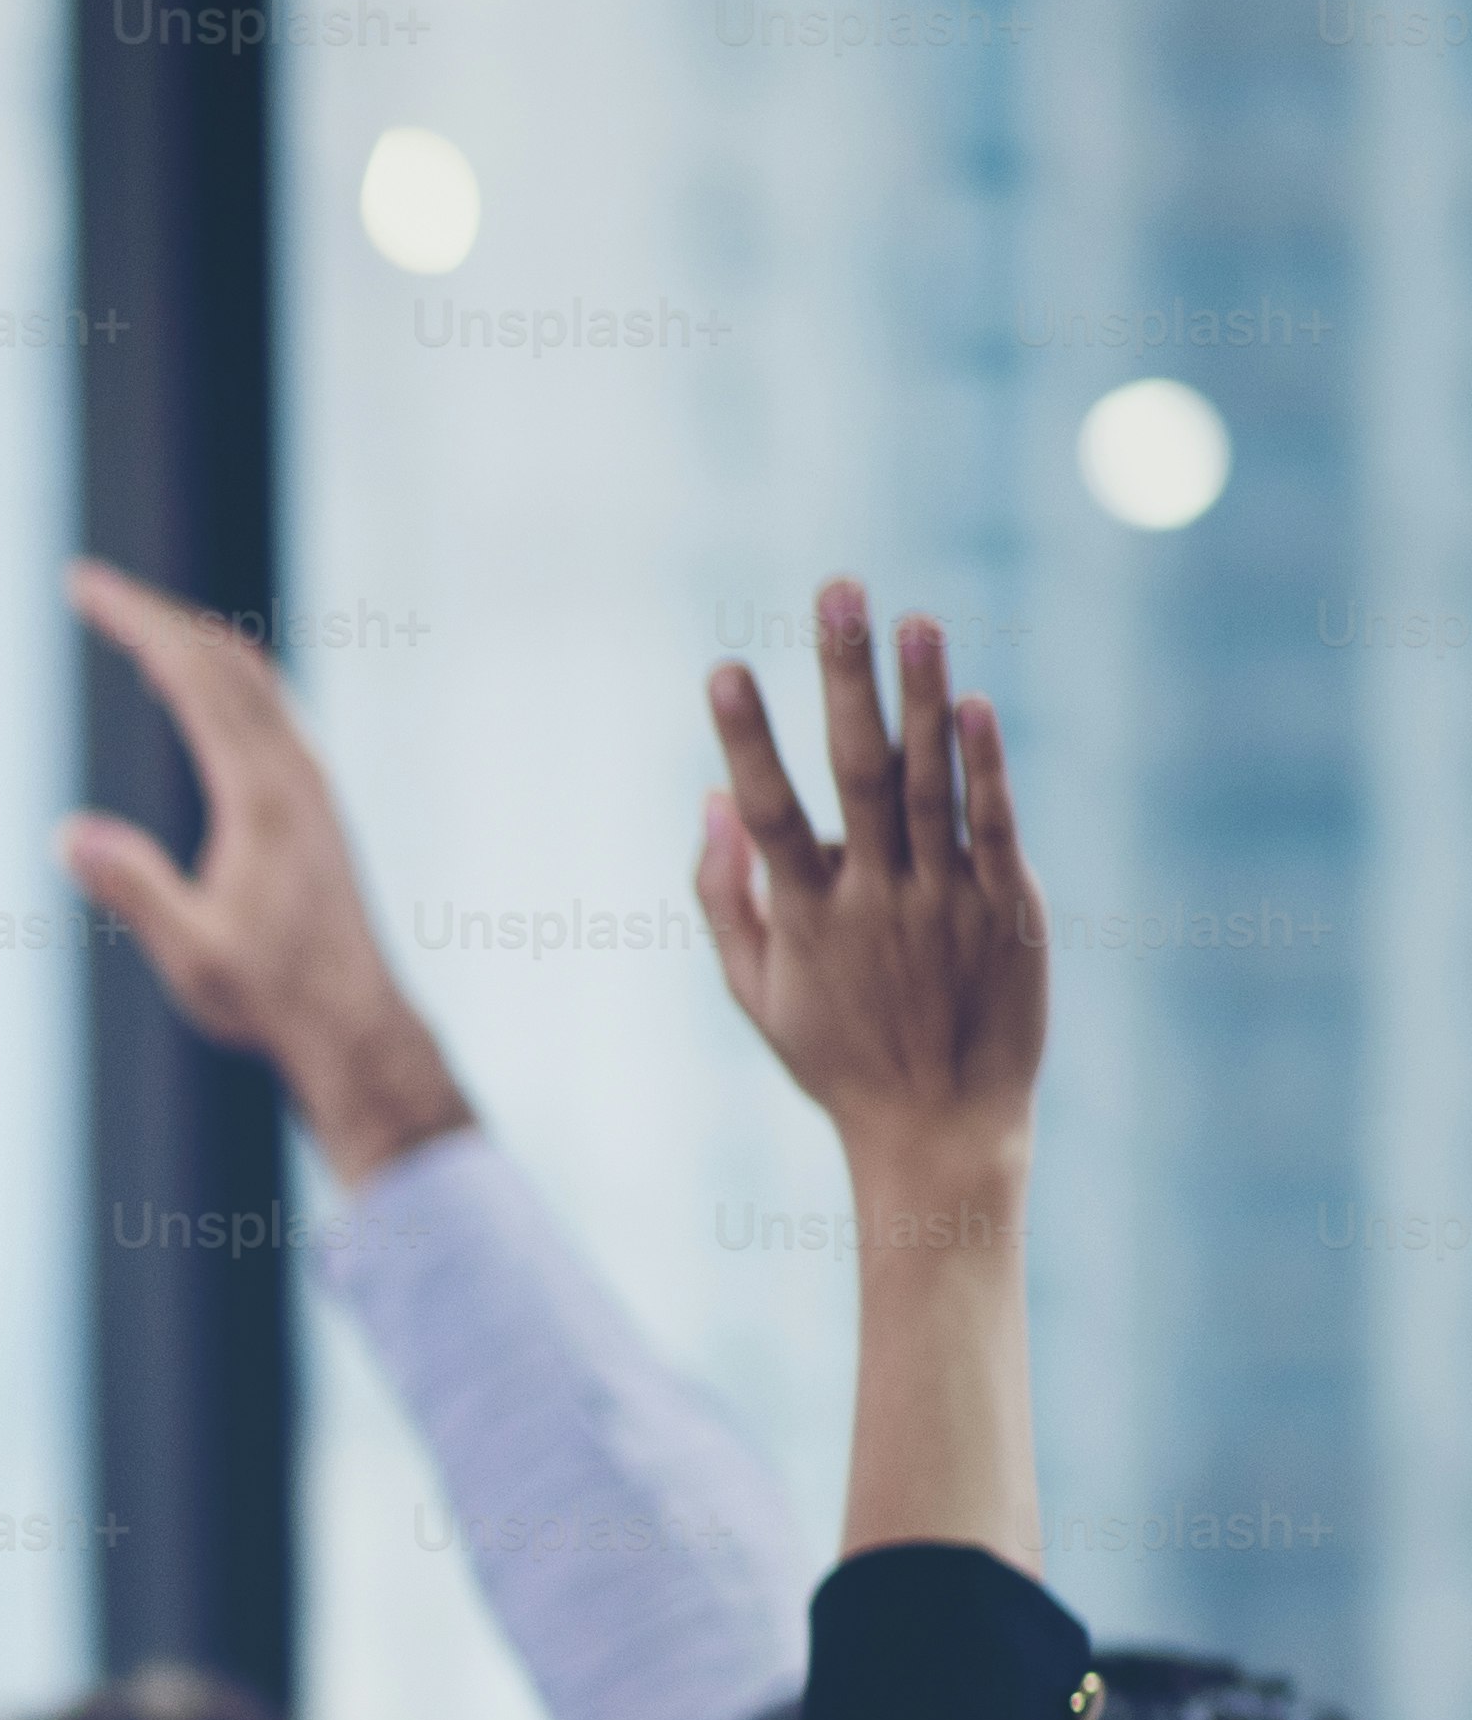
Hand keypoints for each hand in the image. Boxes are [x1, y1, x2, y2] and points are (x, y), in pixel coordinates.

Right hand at [53, 559, 473, 1187]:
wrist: (354, 1024)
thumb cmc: (271, 996)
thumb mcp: (190, 952)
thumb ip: (134, 889)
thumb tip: (69, 833)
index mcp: (262, 792)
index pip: (194, 675)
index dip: (136, 620)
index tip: (82, 584)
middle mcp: (295, 772)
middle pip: (225, 657)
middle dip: (155, 614)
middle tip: (90, 588)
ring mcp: (310, 784)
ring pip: (252, 679)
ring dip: (189, 642)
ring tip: (133, 629)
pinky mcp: (313, 804)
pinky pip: (262, 711)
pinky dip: (216, 679)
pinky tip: (192, 698)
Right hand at [700, 583, 1045, 1177]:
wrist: (942, 1127)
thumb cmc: (836, 1058)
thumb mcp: (754, 990)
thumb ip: (724, 895)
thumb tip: (711, 798)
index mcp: (804, 918)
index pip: (770, 814)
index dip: (744, 738)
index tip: (723, 668)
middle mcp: (875, 900)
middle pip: (857, 772)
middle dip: (842, 677)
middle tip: (838, 592)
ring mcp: (946, 902)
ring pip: (932, 783)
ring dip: (920, 695)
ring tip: (915, 617)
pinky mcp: (1008, 908)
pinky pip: (993, 823)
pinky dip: (984, 764)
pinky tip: (973, 703)